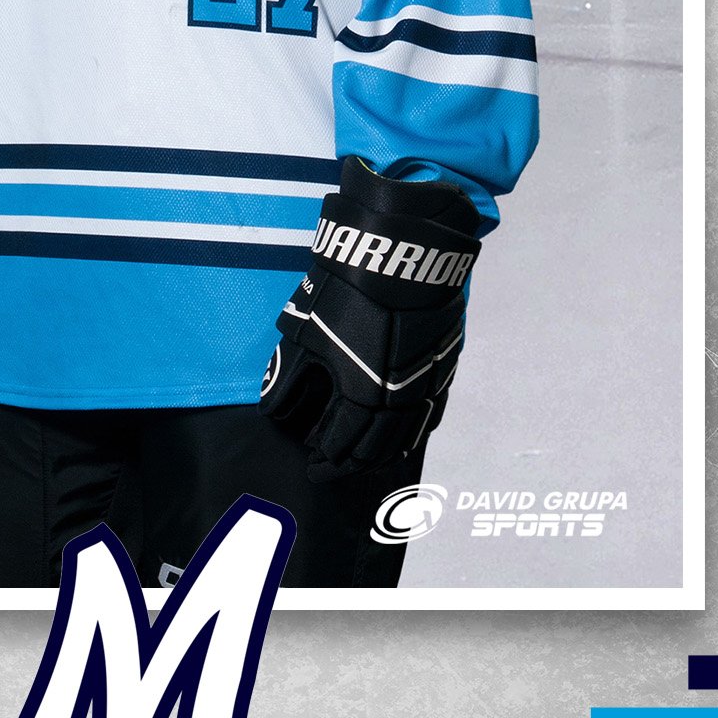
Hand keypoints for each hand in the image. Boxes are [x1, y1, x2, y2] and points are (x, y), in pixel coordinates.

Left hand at [260, 157, 484, 482]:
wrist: (403, 251)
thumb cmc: (348, 288)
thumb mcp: (306, 330)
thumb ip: (289, 377)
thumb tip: (272, 409)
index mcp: (363, 396)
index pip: (341, 444)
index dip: (324, 459)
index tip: (312, 466)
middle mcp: (400, 399)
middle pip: (377, 448)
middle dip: (352, 463)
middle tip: (335, 467)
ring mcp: (428, 382)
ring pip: (409, 434)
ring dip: (386, 451)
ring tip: (367, 456)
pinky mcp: (445, 362)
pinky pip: (432, 410)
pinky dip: (416, 428)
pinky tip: (407, 431)